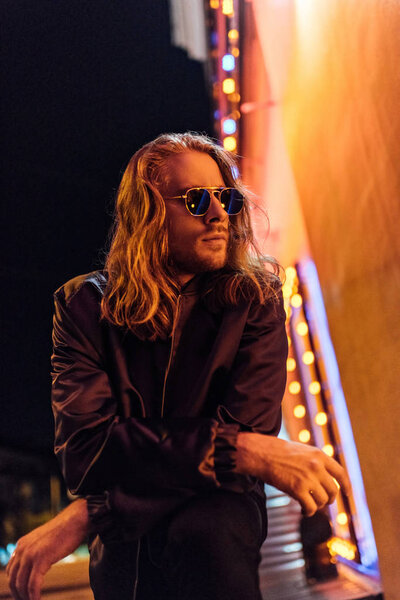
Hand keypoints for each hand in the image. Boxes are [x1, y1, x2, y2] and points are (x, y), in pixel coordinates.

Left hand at [6, 498, 88, 599]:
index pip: (10, 571)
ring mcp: (30, 554)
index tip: (23, 595)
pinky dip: (34, 597)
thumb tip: (34, 568)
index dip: (15, 586)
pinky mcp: (41, 559)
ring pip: (21, 585)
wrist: (75, 520)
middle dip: (19, 594)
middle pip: (13, 580)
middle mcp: (22, 549)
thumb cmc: (64, 531)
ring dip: (26, 598)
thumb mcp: (43, 542)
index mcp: (21, 545)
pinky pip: (33, 585)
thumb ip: (35, 552)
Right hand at [236, 432, 350, 515]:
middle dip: (329, 499)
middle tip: (323, 502)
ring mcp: (308, 478)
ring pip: (322, 501)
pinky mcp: (297, 489)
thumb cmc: (280, 452)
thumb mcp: (303, 451)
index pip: (341, 473)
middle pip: (333, 491)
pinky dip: (308, 512)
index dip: (346, 486)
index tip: (347, 494)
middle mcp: (317, 467)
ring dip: (317, 506)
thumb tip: (328, 479)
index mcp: (320, 456)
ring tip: (309, 505)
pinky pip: (310, 507)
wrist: (263, 453)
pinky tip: (304, 511)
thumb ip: (317, 462)